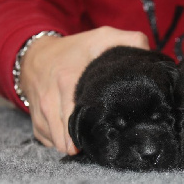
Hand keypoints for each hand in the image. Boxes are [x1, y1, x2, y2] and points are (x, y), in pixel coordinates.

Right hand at [20, 26, 149, 154]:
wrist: (34, 55)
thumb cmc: (74, 49)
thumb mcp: (102, 38)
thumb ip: (130, 42)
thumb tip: (150, 56)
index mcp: (68, 83)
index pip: (85, 118)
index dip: (103, 130)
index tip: (116, 133)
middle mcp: (51, 102)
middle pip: (73, 137)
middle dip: (92, 143)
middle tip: (109, 141)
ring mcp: (42, 115)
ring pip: (60, 144)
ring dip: (77, 146)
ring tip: (94, 142)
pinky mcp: (36, 123)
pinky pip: (50, 143)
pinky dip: (63, 144)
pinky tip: (77, 139)